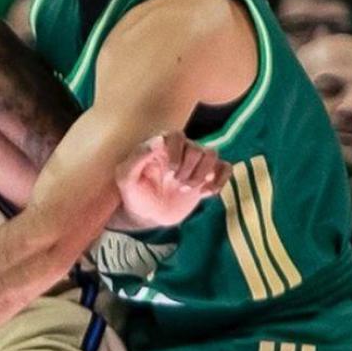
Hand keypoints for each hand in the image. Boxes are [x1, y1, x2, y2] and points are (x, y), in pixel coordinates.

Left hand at [114, 133, 230, 228]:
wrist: (147, 214)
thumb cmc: (134, 193)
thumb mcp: (126, 178)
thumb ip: (137, 157)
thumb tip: (158, 140)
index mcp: (161, 145)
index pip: (176, 136)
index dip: (175, 153)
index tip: (168, 172)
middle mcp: (181, 149)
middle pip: (196, 149)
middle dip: (188, 170)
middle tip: (176, 184)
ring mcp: (196, 162)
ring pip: (212, 154)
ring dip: (202, 174)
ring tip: (187, 189)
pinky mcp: (208, 176)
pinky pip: (225, 168)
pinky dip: (220, 180)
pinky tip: (206, 193)